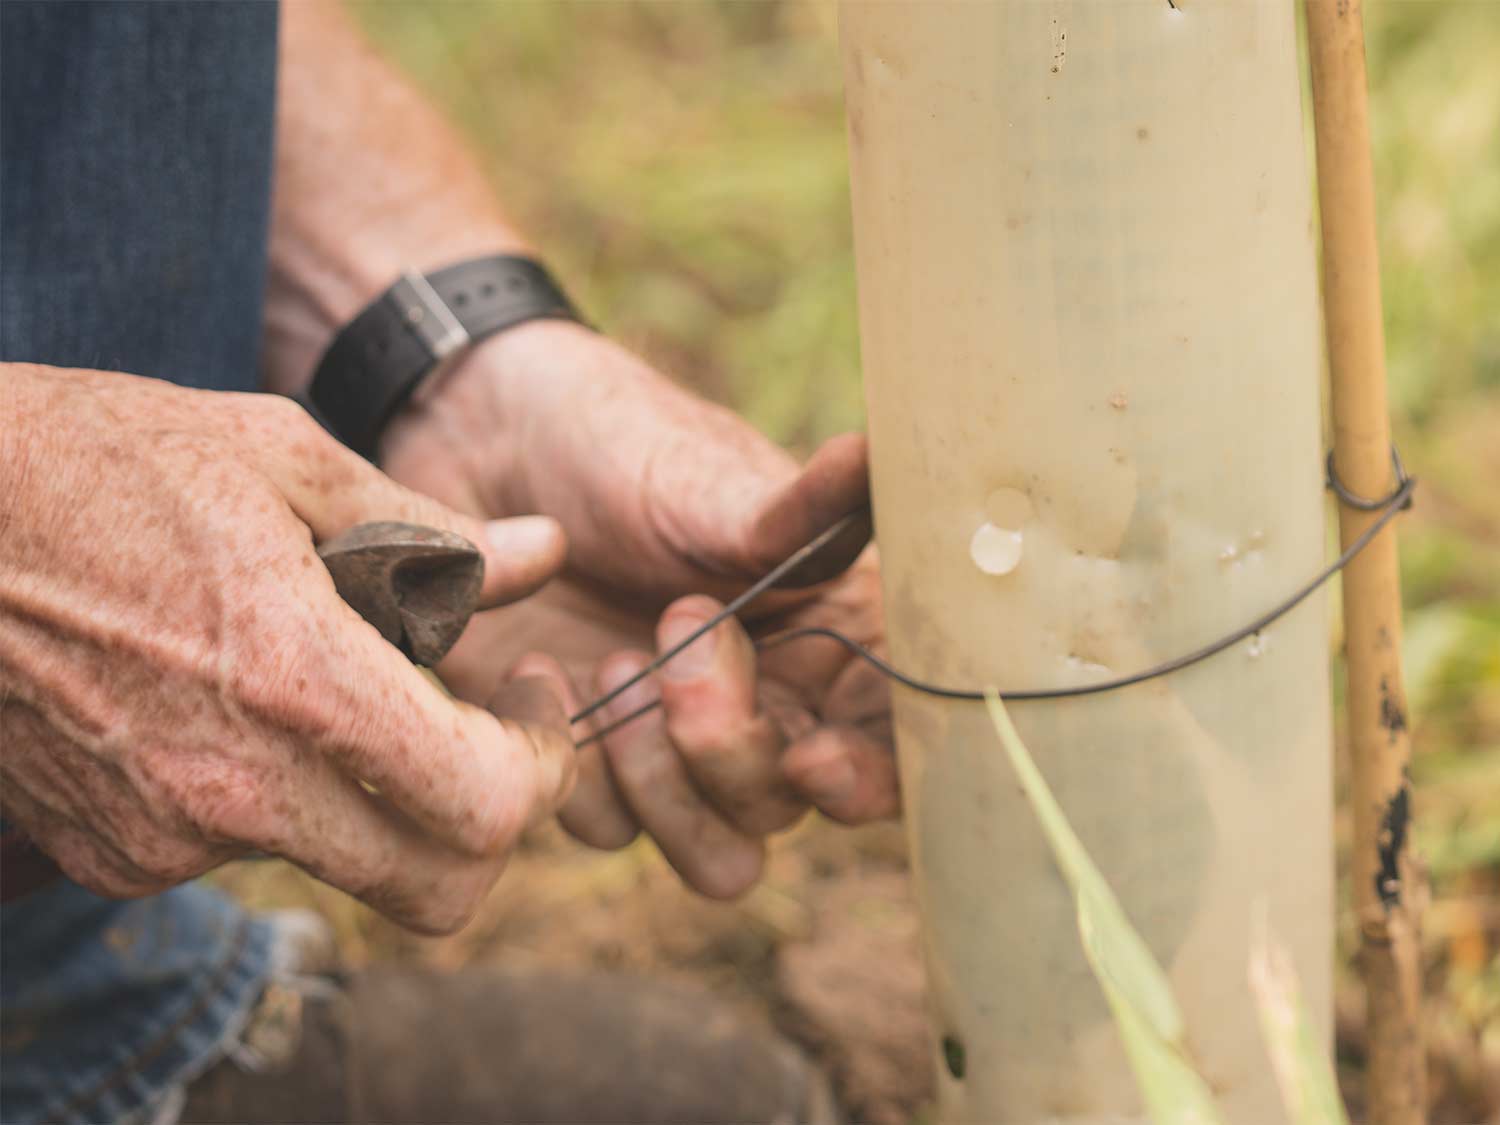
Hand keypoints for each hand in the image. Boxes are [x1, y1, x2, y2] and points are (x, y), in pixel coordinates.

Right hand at [0, 363, 575, 932]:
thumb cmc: (99, 459)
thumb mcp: (283, 459)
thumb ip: (430, 533)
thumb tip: (544, 553)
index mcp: (297, 681)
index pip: (487, 807)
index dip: (546, 764)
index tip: (533, 697)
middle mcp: (235, 789)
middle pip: (437, 889)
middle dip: (491, 818)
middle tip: (488, 726)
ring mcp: (165, 838)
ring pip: (344, 862)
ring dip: (379, 792)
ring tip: (337, 671)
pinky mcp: (110, 855)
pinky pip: (244, 851)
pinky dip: (283, 794)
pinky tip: (250, 699)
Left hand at [382, 322, 897, 897]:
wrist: (482, 447)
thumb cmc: (617, 445)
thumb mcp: (705, 478)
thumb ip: (795, 510)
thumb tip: (881, 456)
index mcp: (834, 639)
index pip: (896, 747)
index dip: (872, 776)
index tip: (813, 755)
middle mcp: (774, 709)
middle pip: (794, 808)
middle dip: (731, 745)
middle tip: (671, 631)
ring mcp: (683, 749)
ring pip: (719, 857)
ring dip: (663, 785)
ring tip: (611, 665)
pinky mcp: (596, 766)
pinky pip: (611, 831)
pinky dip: (577, 768)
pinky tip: (539, 670)